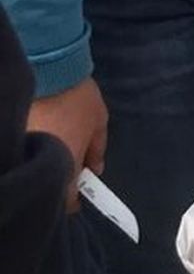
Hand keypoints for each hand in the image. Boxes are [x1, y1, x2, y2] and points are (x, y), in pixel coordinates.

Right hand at [28, 77, 107, 207]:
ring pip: (35, 171)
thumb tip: (97, 168)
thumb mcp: (98, 122)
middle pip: (48, 189)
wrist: (49, 70)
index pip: (67, 203)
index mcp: (64, 167)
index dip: (75, 200)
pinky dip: (32, 152)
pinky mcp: (16, 138)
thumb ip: (98, 149)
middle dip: (58, 185)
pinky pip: (24, 154)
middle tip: (69, 168)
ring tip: (54, 151)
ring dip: (45, 166)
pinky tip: (41, 140)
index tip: (81, 194)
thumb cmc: (77, 97)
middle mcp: (40, 166)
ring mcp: (24, 153)